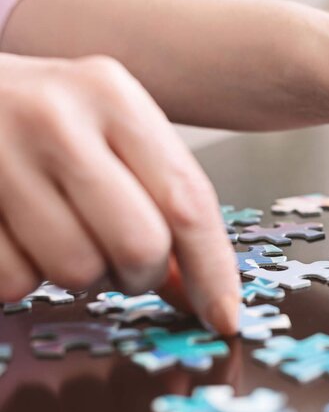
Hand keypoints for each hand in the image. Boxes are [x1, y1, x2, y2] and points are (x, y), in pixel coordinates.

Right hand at [0, 54, 239, 332]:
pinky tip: (21, 237)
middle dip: (143, 274)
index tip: (224, 316)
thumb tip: (198, 291)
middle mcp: (57, 119)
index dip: (213, 270)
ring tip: (69, 237)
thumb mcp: (111, 134)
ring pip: (78, 271)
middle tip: (127, 262)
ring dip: (86, 275)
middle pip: (139, 245)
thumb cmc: (47, 120)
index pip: (187, 201)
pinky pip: (16, 281)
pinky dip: (28, 276)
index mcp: (113, 96)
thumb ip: (160, 201)